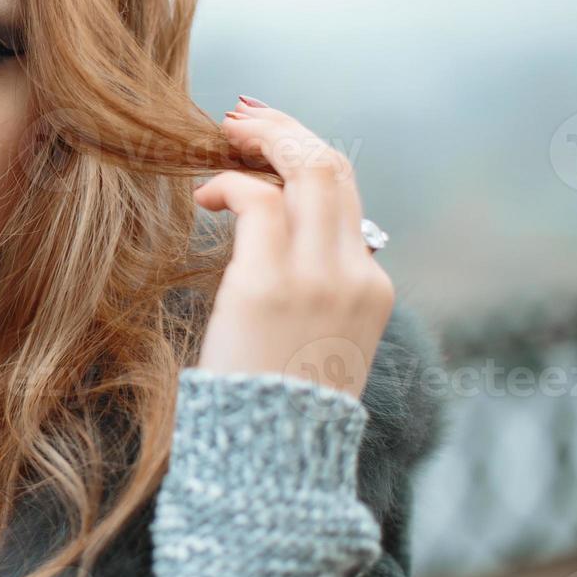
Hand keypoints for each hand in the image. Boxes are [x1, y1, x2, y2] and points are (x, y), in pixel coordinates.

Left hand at [191, 96, 393, 399]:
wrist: (272, 459)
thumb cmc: (277, 405)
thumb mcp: (313, 343)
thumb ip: (310, 291)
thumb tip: (266, 245)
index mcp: (370, 288)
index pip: (345, 198)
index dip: (304, 158)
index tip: (268, 142)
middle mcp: (354, 274)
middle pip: (335, 168)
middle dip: (287, 130)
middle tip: (243, 117)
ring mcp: (318, 277)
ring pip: (308, 168)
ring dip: (262, 138)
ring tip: (223, 135)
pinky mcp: (270, 283)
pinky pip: (259, 199)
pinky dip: (230, 182)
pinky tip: (205, 196)